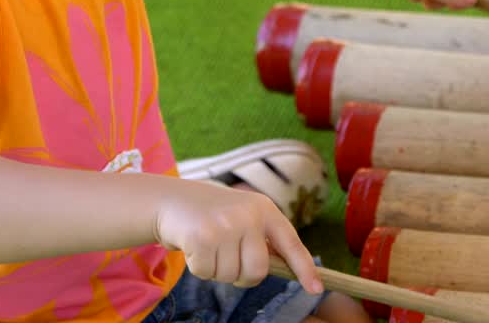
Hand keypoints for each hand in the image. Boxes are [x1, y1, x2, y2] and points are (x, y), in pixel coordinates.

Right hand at [154, 179, 323, 293]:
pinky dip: (198, 267)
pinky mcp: (202, 235)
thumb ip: (264, 239)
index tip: (316, 289)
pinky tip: (194, 246)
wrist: (172, 199)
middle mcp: (249, 215)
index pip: (291, 243)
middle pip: (257, 271)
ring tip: (209, 246)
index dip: (305, 268)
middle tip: (227, 258)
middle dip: (241, 275)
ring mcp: (225, 224)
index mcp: (265, 209)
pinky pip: (206, 272)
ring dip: (216, 270)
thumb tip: (289, 268)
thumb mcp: (244, 216)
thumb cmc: (213, 215)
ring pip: (230, 275)